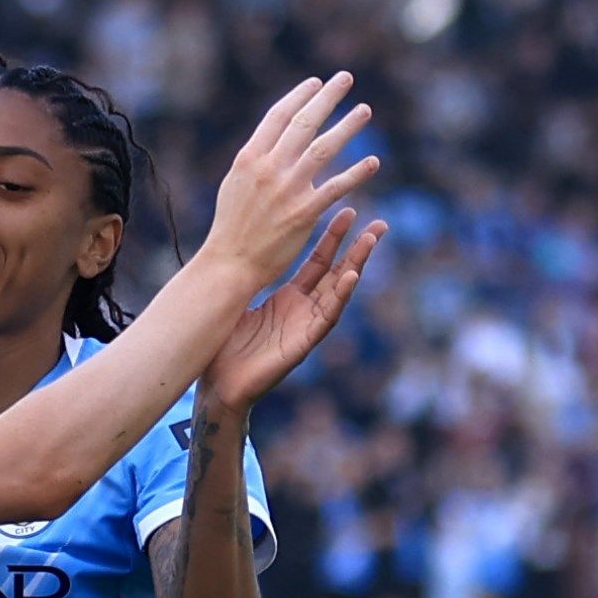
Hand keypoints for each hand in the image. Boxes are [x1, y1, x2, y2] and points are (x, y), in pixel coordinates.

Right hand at [200, 72, 379, 285]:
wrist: (229, 264)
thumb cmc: (232, 226)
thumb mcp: (235, 184)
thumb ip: (256, 160)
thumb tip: (274, 139)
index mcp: (249, 158)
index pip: (278, 116)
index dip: (299, 96)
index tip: (317, 82)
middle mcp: (268, 168)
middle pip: (303, 123)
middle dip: (327, 97)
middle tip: (345, 78)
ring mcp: (287, 189)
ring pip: (324, 148)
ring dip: (348, 126)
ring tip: (365, 110)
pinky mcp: (304, 212)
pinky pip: (337, 187)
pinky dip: (357, 173)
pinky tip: (373, 163)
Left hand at [200, 208, 387, 410]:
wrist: (218, 386)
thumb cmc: (223, 348)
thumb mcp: (238, 303)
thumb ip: (249, 278)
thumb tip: (244, 245)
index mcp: (288, 299)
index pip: (317, 263)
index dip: (332, 239)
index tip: (347, 211)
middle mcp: (302, 310)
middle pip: (336, 273)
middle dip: (357, 248)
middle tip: (379, 222)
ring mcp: (305, 327)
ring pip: (338, 292)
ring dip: (356, 266)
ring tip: (371, 240)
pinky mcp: (303, 345)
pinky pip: (326, 318)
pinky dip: (340, 297)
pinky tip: (351, 276)